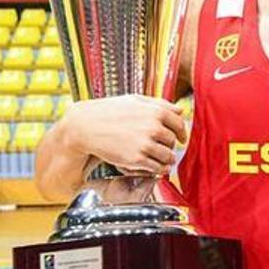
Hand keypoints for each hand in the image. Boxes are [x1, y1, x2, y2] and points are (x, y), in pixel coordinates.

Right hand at [60, 95, 187, 175]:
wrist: (86, 127)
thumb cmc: (109, 111)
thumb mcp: (135, 100)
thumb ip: (159, 104)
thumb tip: (180, 111)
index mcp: (155, 111)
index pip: (179, 124)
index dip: (182, 132)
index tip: (181, 138)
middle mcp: (153, 127)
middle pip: (173, 141)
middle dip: (170, 145)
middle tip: (164, 148)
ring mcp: (145, 144)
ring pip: (168, 156)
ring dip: (168, 159)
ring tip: (163, 160)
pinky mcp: (136, 159)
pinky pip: (157, 168)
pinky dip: (159, 169)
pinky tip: (156, 166)